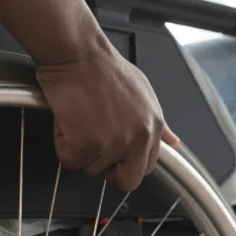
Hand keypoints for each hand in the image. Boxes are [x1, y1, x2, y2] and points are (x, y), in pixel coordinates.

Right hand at [35, 39, 179, 191]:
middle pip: (127, 181)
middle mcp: (138, 138)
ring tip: (80, 119)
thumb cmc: (105, 68)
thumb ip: (159, 124)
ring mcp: (112, 143)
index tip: (115, 156)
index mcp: (153, 127)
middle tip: (94, 148)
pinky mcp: (86, 143)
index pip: (146, 168)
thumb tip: (172, 142)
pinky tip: (68, 121)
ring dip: (80, 149)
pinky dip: (63, 144)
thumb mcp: (144, 94)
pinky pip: (69, 160)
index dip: (126, 164)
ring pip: (92, 168)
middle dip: (108, 170)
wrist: (79, 54)